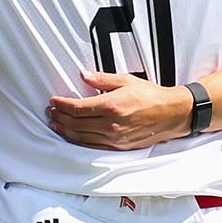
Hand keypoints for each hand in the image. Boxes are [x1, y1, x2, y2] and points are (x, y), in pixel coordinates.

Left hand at [46, 71, 192, 149]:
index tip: (53, 101)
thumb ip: (102, 79)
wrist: (170, 114)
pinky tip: (72, 136)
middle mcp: (111, 124)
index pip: (77, 108)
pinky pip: (92, 146)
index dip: (62, 105)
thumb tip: (84, 76)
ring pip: (81, 137)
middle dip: (60, 117)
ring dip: (65, 131)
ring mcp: (114, 138)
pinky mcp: (118, 147)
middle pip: (76, 124)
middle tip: (51, 111)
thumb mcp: (126, 80)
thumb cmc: (151, 96)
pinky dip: (78, 142)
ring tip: (55, 124)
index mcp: (111, 106)